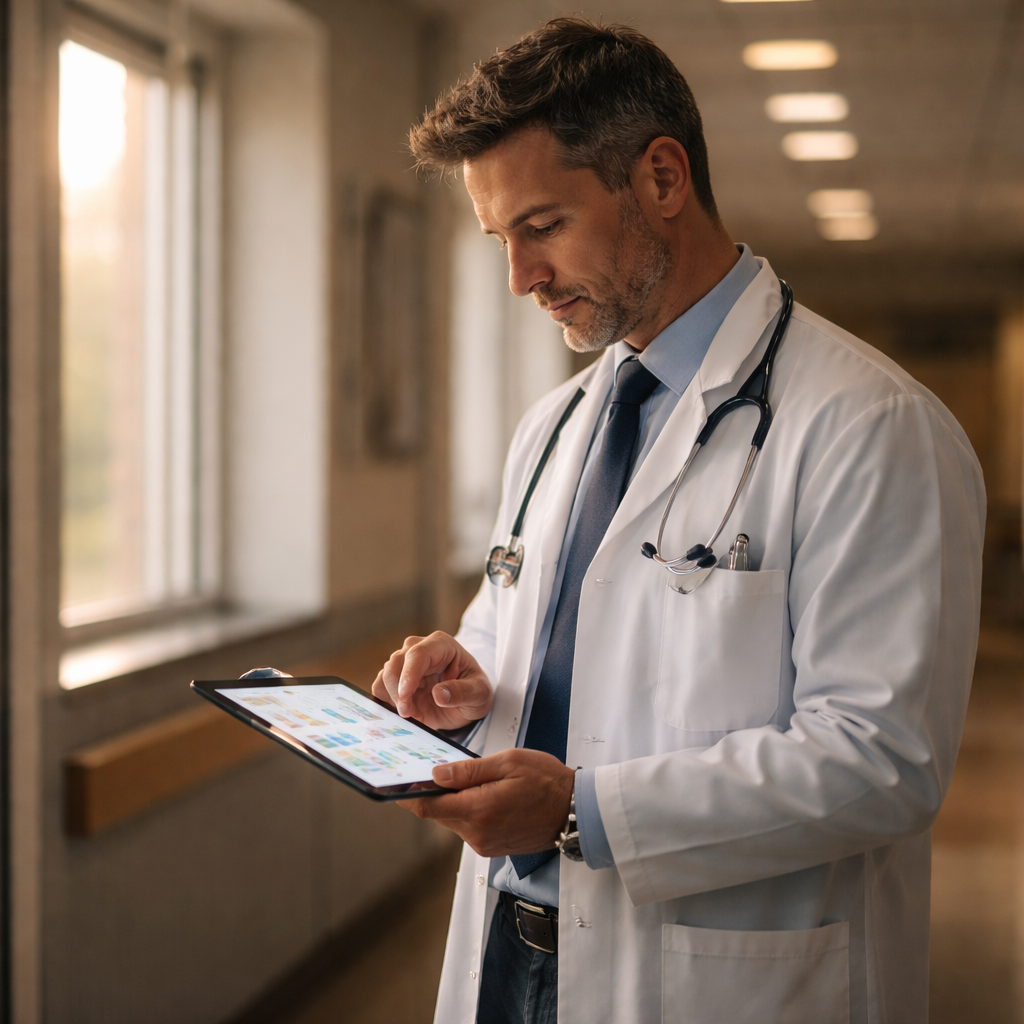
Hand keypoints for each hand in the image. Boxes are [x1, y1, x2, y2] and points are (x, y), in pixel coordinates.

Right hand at [371, 631, 492, 730]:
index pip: (418, 654)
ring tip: (411, 714)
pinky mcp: (395, 679)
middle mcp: (419, 648)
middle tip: (408, 713)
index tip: (405, 696)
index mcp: (441, 645)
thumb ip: (463, 692)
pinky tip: (405, 712)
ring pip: (384, 677)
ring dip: (392, 699)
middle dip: (398, 691)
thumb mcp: (479, 693)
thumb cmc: (474, 690)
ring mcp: (405, 663)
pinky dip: (387, 703)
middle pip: (395, 664)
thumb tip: (439, 694)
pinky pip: (380, 689)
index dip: (409, 674)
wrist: (466, 701)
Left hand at [397, 749, 574, 857]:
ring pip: (453, 820)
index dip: (406, 796)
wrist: (576, 810)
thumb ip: (468, 771)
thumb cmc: (547, 781)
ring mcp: (484, 844)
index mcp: (479, 810)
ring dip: (450, 801)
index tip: (392, 784)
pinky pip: (468, 826)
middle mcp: (478, 833)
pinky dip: (465, 810)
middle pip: (438, 814)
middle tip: (424, 770)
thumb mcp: (508, 763)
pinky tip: (478, 794)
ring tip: (460, 778)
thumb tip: (436, 775)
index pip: (429, 807)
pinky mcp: (492, 847)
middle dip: (430, 793)